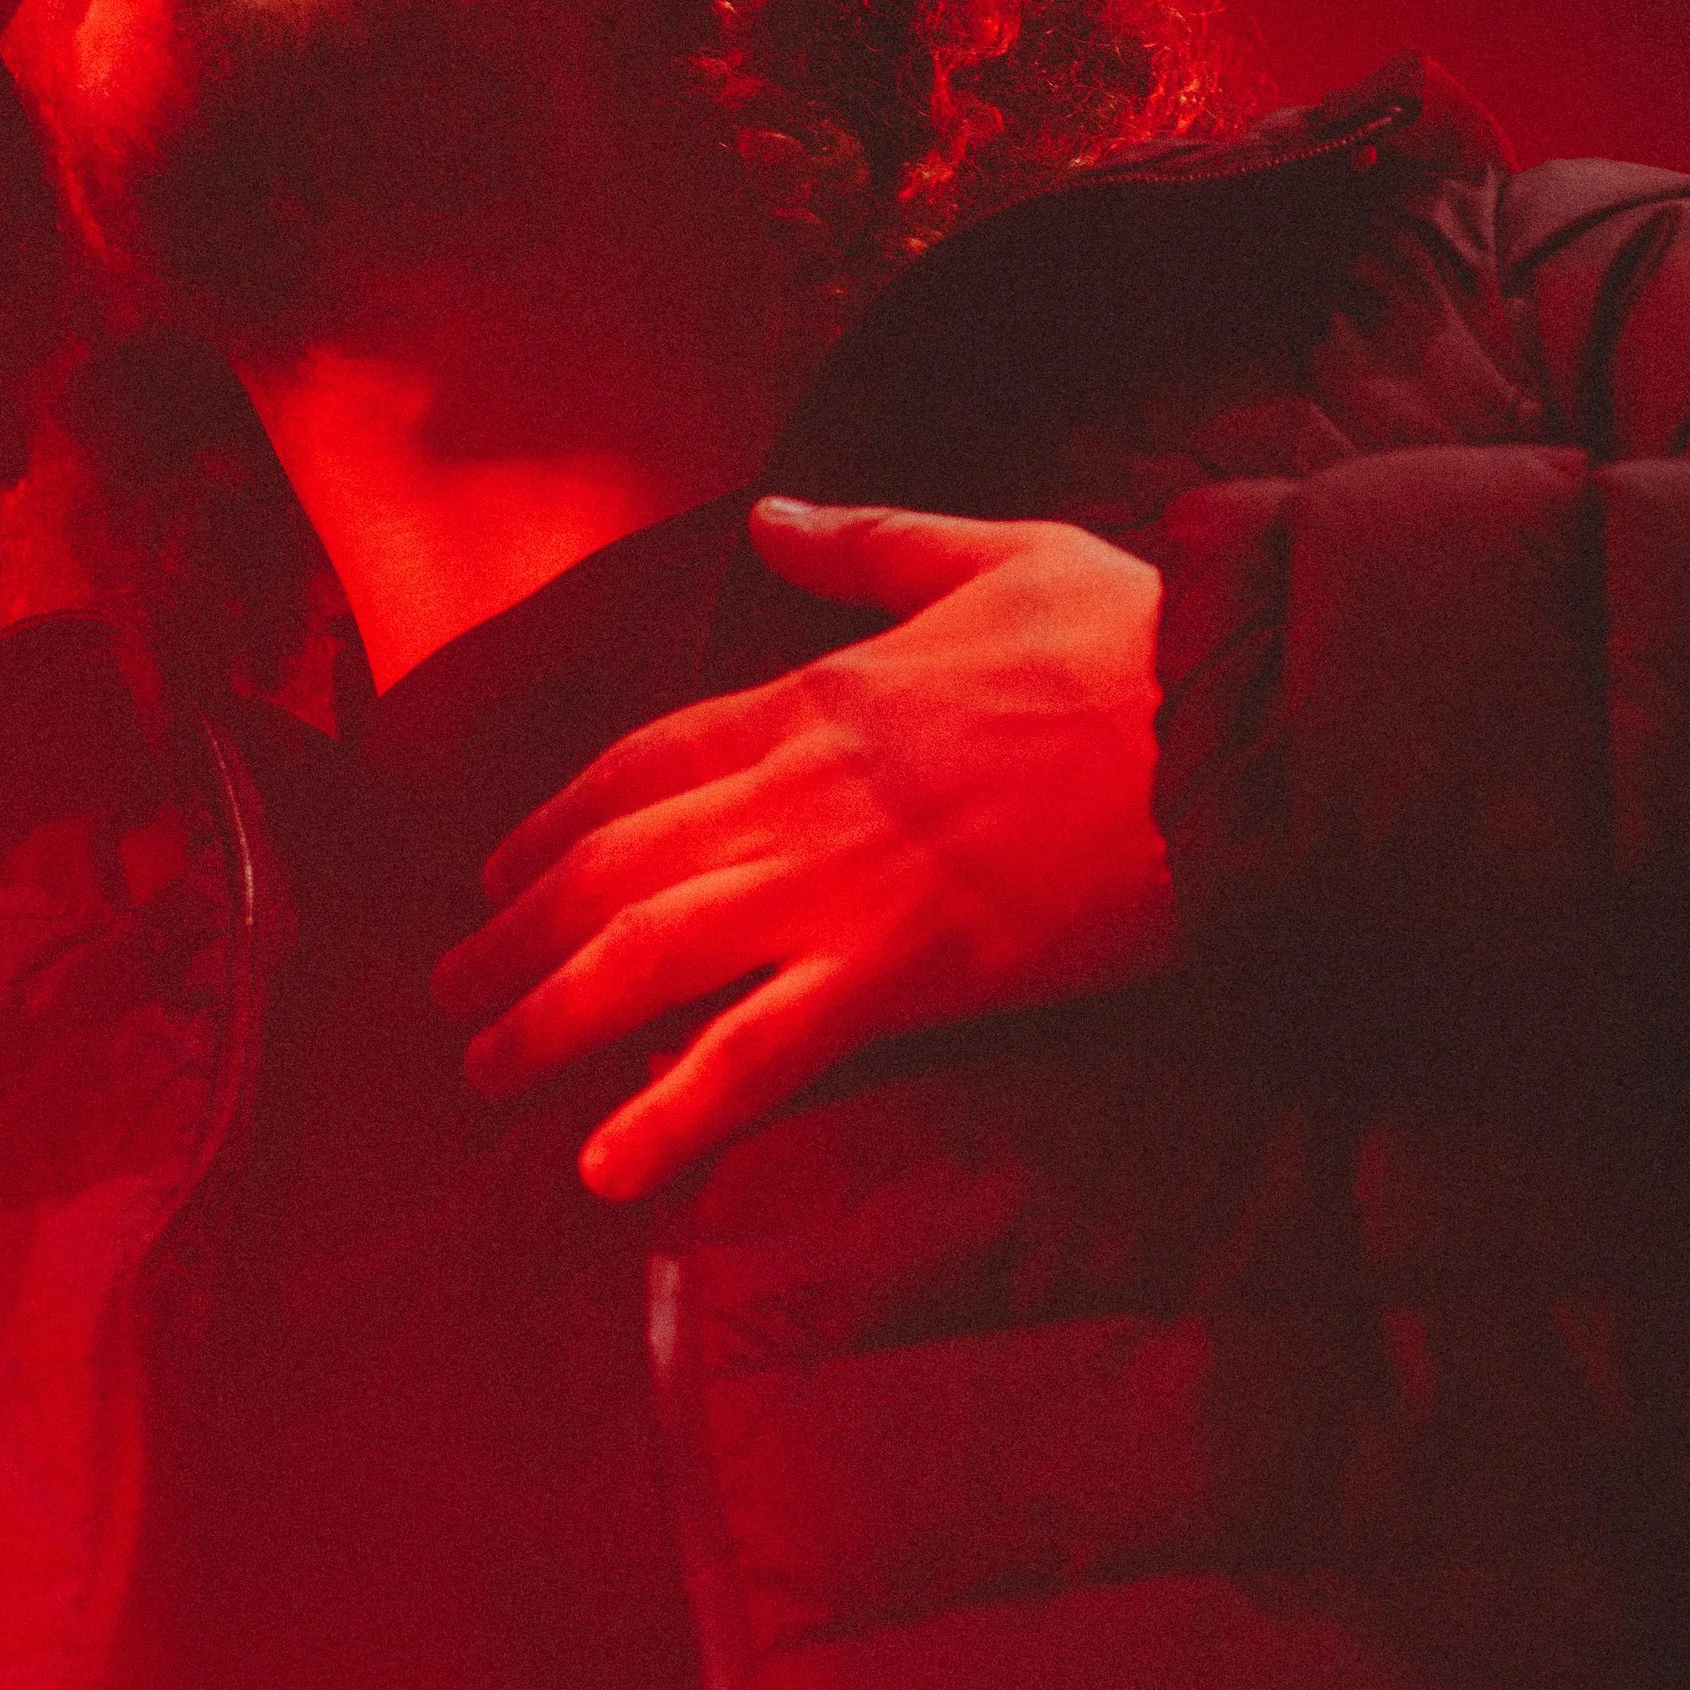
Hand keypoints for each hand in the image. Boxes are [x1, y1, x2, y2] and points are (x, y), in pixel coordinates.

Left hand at [433, 496, 1174, 1200]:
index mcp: (816, 694)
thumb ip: (868, 546)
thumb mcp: (991, 555)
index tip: (500, 870)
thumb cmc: (1135, 638)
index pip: (639, 764)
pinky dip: (669, 1113)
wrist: (1237, 719)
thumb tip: (772, 520)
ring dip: (547, 1021)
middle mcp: (795, 791)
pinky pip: (754, 1056)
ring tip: (485, 1076)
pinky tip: (607, 1169)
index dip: (554, 823)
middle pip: (608, 868)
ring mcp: (838, 885)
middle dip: (514, 935)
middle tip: (451, 992)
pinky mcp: (902, 973)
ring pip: (641, 959)